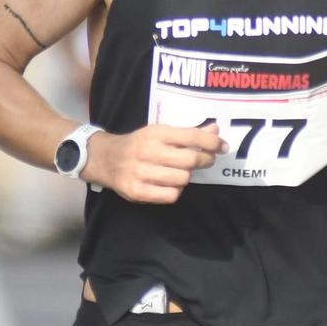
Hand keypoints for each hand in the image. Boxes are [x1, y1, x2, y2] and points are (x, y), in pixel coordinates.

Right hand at [83, 124, 224, 204]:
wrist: (104, 158)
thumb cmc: (138, 144)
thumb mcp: (160, 132)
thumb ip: (187, 133)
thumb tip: (215, 130)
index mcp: (155, 133)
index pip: (191, 136)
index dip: (212, 141)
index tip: (222, 146)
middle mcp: (147, 151)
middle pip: (191, 160)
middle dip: (205, 160)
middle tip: (207, 159)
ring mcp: (141, 172)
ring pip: (182, 179)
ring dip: (187, 176)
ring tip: (181, 171)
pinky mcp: (137, 191)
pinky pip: (171, 195)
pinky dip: (175, 191)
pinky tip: (169, 184)